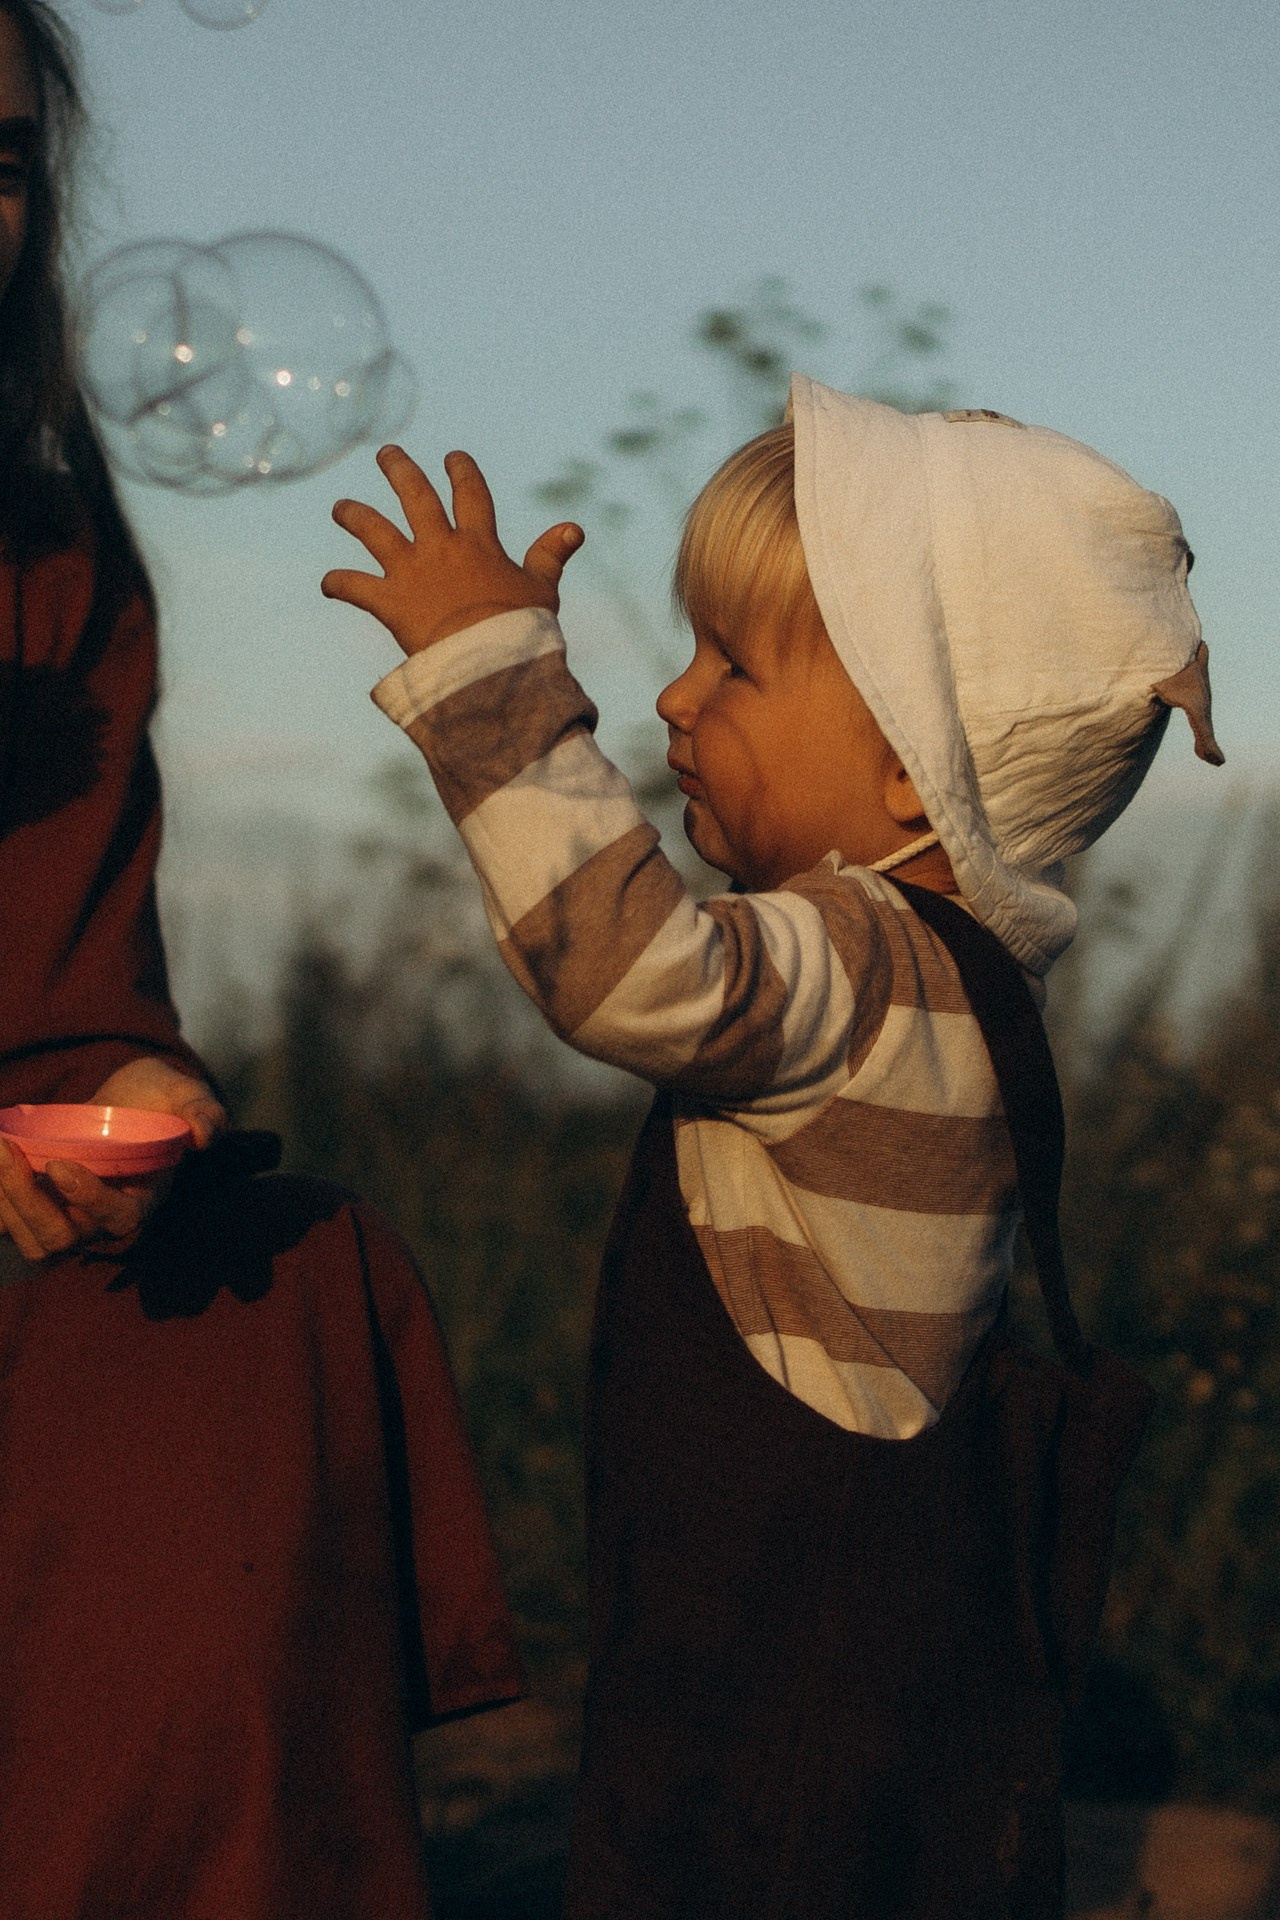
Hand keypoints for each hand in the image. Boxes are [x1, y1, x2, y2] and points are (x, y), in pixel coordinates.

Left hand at [0, 1058, 225, 1262]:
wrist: (122, 1101)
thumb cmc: (156, 1099)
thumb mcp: (183, 1092)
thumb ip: (202, 1110)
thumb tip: (206, 1136)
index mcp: (143, 1197)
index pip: (119, 1217)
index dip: (88, 1199)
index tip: (59, 1163)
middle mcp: (102, 1218)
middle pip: (60, 1239)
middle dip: (27, 1201)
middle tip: (8, 1153)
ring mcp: (69, 1217)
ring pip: (30, 1239)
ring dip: (5, 1200)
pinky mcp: (42, 1209)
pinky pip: (10, 1225)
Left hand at [321, 445, 583, 655]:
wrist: (489, 662)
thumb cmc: (521, 630)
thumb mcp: (542, 590)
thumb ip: (551, 555)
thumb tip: (574, 528)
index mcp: (478, 543)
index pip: (470, 494)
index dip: (461, 472)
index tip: (453, 457)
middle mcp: (440, 548)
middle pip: (415, 496)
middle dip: (400, 470)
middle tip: (386, 454)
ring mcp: (411, 572)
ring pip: (374, 530)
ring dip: (354, 516)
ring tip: (340, 508)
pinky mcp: (389, 601)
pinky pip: (355, 587)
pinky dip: (338, 584)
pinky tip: (328, 583)